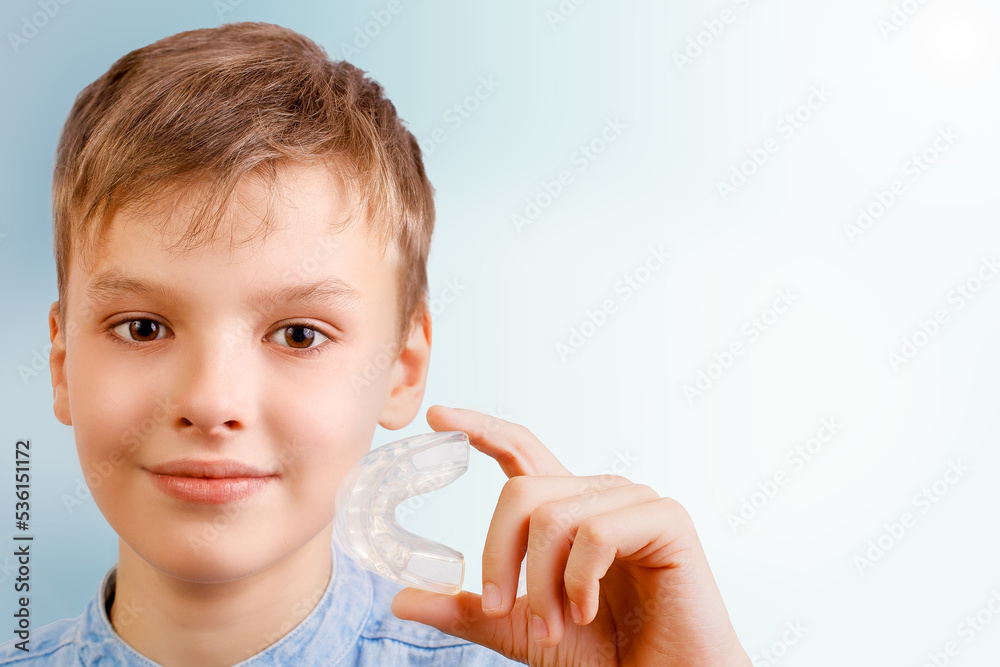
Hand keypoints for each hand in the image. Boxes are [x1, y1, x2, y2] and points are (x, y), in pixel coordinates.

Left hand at [391, 406, 750, 665]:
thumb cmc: (606, 654)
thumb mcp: (523, 630)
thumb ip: (473, 611)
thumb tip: (404, 599)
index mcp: (567, 511)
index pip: (520, 451)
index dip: (481, 429)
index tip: (439, 416)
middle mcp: (598, 496)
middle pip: (520, 493)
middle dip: (499, 557)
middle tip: (505, 610)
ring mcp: (634, 502)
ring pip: (553, 516)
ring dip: (543, 585)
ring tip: (556, 626)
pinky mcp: (665, 520)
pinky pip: (595, 532)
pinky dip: (579, 582)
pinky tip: (589, 611)